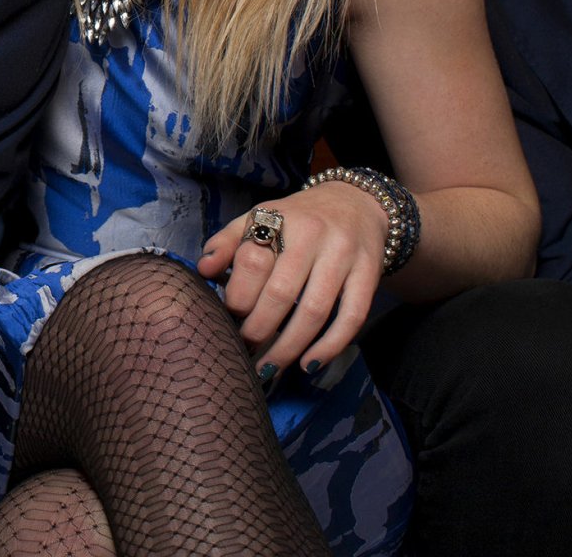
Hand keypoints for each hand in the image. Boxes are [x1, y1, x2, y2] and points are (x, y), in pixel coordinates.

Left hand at [198, 182, 390, 376]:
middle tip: (245, 351)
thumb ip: (227, 243)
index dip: (236, 298)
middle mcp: (312, 234)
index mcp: (277, 220)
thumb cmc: (296, 220)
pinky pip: (351, 316)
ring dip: (289, 347)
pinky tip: (309, 364)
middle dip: (258, 330)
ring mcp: (343, 254)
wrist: (354, 203)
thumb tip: (202, 270)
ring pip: (314, 310)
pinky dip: (330, 346)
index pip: (251, 263)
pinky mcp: (369, 273)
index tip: (226, 321)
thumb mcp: (258, 219)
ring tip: (269, 368)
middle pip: (281, 292)